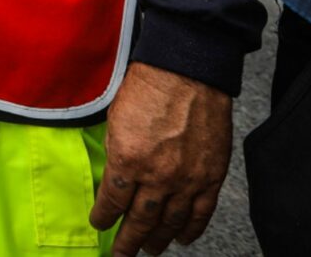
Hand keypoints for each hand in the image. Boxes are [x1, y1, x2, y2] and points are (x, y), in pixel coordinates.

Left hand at [91, 63, 232, 254]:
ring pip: (170, 221)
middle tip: (121, 254)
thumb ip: (116, 153)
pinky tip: (182, 238)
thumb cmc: (148, 88)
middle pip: (141, 220)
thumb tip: (116, 177)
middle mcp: (158, 176)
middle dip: (128, 241)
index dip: (103, 217)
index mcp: (128, 160)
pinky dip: (191, 228)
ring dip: (158, 239)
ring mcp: (187, 179)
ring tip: (151, 250)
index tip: (99, 224)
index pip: (112, 201)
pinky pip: (201, 212)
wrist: (187, 71)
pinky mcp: (211, 176)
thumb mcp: (115, 120)